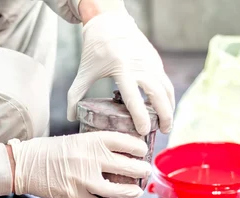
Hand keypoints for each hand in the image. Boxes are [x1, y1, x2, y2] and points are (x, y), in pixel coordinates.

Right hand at [7, 131, 150, 197]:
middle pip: (126, 166)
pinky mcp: (74, 194)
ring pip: (116, 189)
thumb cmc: (46, 151)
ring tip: (135, 191)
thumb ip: (93, 147)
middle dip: (140, 170)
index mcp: (91, 140)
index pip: (124, 141)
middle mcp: (90, 158)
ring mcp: (83, 178)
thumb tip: (114, 155)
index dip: (138, 147)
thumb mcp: (74, 140)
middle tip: (144, 171)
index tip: (143, 150)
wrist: (23, 164)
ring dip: (129, 192)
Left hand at [67, 8, 174, 134]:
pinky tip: (164, 108)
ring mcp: (151, 62)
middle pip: (158, 95)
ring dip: (169, 107)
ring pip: (166, 88)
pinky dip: (167, 96)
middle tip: (164, 132)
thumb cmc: (95, 48)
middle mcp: (140, 66)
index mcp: (122, 69)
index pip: (134, 98)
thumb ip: (75, 95)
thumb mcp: (84, 71)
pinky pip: (165, 81)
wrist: (109, 22)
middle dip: (164, 115)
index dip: (140, 116)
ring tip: (166, 124)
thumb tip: (70, 118)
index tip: (144, 131)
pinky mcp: (156, 60)